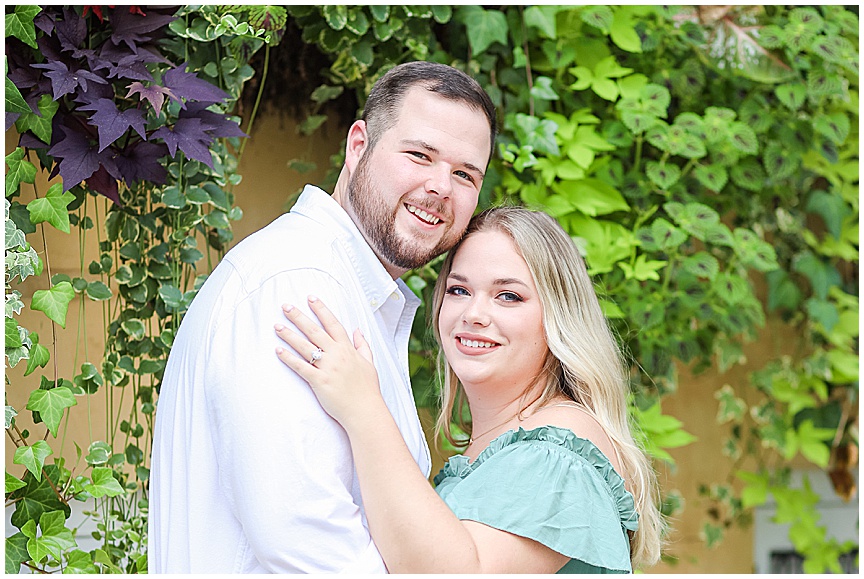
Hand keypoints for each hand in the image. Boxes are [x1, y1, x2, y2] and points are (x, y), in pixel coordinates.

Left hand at [274, 296, 382, 428]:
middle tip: (285, 306)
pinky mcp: (319, 381)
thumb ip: (363, 345)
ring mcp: (328, 367)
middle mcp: (337, 355)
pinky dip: (289, 358)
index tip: (311, 298)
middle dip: (299, 317)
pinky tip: (278, 350)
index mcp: (348, 349)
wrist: (365, 411)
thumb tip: (358, 330)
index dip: (321, 309)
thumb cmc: (367, 389)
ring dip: (290, 335)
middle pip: (315, 331)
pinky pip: (301, 367)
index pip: (333, 324)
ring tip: (277, 325)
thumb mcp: (369, 363)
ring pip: (305, 346)